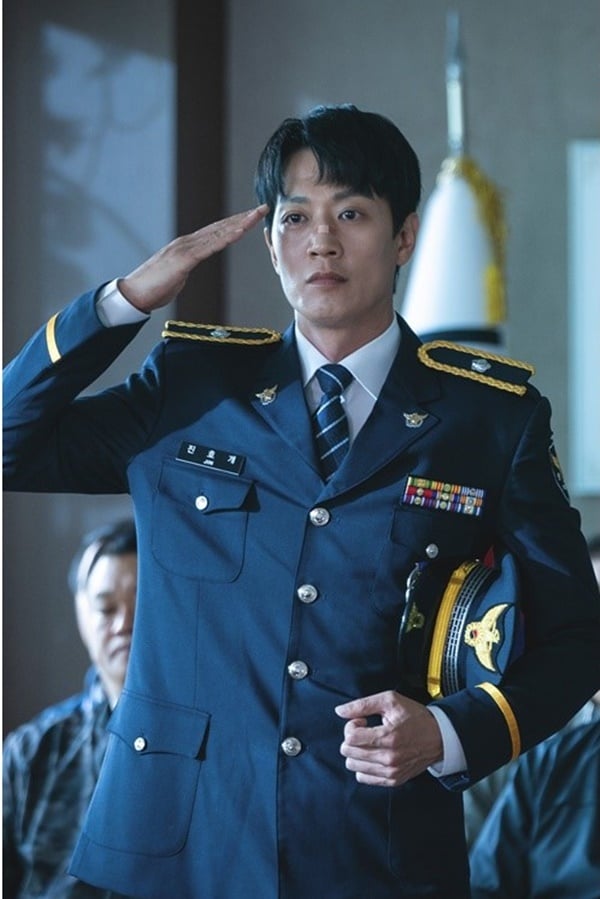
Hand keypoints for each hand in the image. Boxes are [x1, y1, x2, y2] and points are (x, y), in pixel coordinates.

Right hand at [119, 204, 268, 312]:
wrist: (134, 294)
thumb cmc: (153, 288)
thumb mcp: (175, 276)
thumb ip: (185, 267)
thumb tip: (189, 267)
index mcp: (186, 246)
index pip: (215, 231)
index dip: (234, 223)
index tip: (251, 217)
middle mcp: (187, 242)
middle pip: (220, 227)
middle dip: (242, 217)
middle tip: (262, 208)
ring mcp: (185, 248)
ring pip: (218, 233)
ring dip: (239, 223)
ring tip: (257, 214)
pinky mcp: (183, 259)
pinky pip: (210, 247)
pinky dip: (226, 238)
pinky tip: (240, 232)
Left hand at [335, 690, 442, 786]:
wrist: (438, 737)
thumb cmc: (415, 717)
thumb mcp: (390, 701)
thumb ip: (362, 704)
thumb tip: (340, 711)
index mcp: (388, 737)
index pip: (351, 738)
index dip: (351, 725)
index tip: (362, 721)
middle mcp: (389, 758)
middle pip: (349, 752)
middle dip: (351, 738)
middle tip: (365, 730)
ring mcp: (391, 772)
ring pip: (353, 766)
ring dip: (356, 752)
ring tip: (369, 742)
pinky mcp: (393, 780)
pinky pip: (363, 778)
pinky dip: (363, 765)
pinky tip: (373, 753)